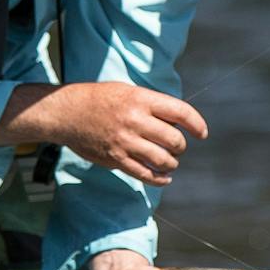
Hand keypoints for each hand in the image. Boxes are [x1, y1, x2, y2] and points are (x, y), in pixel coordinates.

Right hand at [0, 82, 207, 185]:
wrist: (67, 112)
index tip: (202, 133)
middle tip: (178, 146)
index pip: (181, 112)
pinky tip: (165, 178)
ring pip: (163, 159)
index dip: (197, 124)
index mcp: (141, 99)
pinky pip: (144, 174)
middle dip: (181, 146)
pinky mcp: (116, 159)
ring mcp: (125, 141)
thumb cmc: (99, 99)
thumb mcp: (128, 91)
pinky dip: (159, 179)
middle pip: (174, 139)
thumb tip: (178, 120)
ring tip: (171, 161)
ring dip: (172, 163)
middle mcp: (135, 120)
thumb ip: (152, 105)